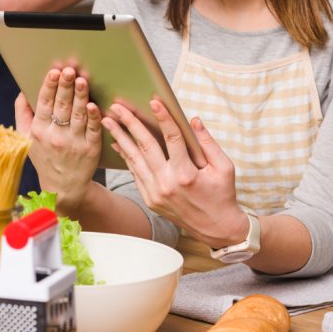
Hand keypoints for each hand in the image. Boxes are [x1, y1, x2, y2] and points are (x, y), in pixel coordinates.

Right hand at [15, 67, 103, 213]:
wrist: (63, 186)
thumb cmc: (44, 157)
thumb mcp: (26, 138)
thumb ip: (22, 114)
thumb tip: (22, 91)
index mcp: (39, 131)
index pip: (44, 104)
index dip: (49, 87)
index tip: (54, 72)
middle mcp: (56, 137)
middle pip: (61, 107)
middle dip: (65, 87)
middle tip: (69, 71)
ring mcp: (74, 143)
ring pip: (78, 115)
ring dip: (80, 97)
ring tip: (82, 81)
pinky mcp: (91, 149)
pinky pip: (93, 130)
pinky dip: (94, 117)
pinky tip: (93, 105)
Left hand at [103, 99, 243, 245]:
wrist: (217, 229)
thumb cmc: (223, 195)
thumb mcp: (224, 168)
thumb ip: (208, 143)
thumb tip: (194, 120)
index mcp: (186, 174)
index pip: (172, 139)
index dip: (164, 118)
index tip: (154, 101)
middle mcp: (167, 184)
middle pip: (145, 146)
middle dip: (130, 123)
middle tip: (117, 107)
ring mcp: (155, 193)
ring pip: (134, 159)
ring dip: (120, 138)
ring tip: (108, 121)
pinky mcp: (149, 199)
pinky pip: (135, 173)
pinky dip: (126, 156)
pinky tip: (117, 142)